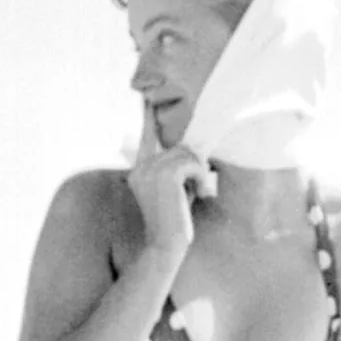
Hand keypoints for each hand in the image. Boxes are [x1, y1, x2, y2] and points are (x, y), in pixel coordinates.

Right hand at [126, 103, 215, 256]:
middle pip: (179, 146)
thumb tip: (196, 151)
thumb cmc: (174, 223)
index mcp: (139, 169)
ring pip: (187, 154)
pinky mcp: (165, 173)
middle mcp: (141, 166)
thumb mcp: (175, 190)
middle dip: (194, 165)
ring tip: (195, 194)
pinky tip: (197, 194)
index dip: (148, 113)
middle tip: (196, 189)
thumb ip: (178, 168)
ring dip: (198, 173)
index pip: (147, 134)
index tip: (145, 93)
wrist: (165, 247)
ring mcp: (150, 169)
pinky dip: (201, 178)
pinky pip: (193, 162)